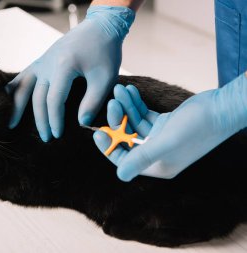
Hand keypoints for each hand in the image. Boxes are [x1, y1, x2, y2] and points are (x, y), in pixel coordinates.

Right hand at [6, 6, 134, 141]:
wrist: (99, 28)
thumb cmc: (105, 52)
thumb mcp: (106, 77)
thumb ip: (93, 101)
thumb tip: (81, 123)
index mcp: (64, 66)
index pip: (54, 100)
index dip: (55, 119)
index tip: (58, 135)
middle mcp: (47, 63)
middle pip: (38, 97)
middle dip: (41, 120)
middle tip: (46, 138)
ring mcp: (42, 61)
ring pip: (23, 86)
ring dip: (16, 106)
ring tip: (10, 124)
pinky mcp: (41, 60)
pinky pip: (23, 76)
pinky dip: (13, 89)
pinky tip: (7, 100)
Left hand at [94, 73, 246, 180]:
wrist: (223, 107)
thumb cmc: (198, 127)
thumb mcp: (167, 143)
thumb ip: (142, 158)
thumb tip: (119, 176)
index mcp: (157, 166)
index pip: (124, 160)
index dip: (110, 147)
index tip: (98, 131)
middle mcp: (157, 154)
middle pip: (127, 139)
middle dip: (118, 120)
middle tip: (112, 101)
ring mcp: (161, 138)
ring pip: (134, 123)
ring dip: (126, 107)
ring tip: (119, 89)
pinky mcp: (165, 124)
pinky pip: (144, 115)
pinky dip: (136, 104)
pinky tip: (129, 90)